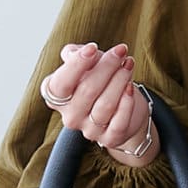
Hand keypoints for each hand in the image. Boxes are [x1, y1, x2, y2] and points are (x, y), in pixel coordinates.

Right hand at [46, 40, 152, 155]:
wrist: (122, 106)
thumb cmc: (100, 79)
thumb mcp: (86, 62)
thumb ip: (75, 54)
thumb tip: (76, 53)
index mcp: (56, 97)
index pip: (60, 84)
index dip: (76, 65)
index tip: (93, 47)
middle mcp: (70, 116)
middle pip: (87, 91)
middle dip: (107, 67)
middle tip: (121, 51)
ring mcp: (89, 130)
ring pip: (105, 105)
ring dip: (119, 81)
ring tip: (128, 64)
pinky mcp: (110, 139)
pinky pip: (119, 122)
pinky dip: (126, 103)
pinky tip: (131, 88)